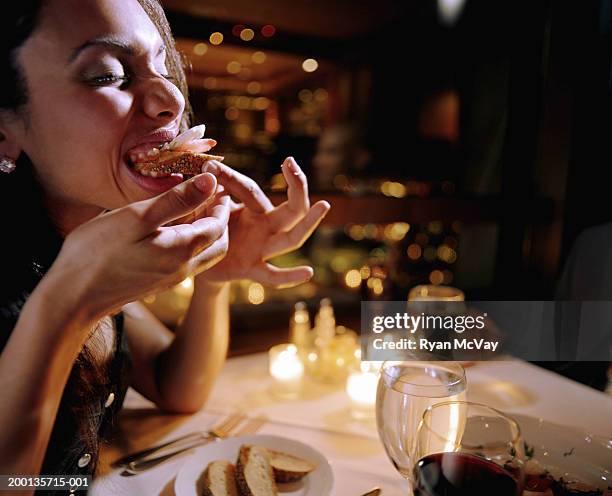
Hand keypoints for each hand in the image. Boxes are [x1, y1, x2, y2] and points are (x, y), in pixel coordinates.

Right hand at [45, 173, 229, 320]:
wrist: (73, 297)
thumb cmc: (99, 252)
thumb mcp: (138, 217)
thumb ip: (177, 200)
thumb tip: (211, 181)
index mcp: (183, 251)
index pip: (218, 225)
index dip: (220, 203)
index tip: (218, 184)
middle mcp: (184, 269)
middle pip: (219, 244)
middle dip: (220, 220)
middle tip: (212, 197)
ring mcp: (171, 280)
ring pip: (204, 255)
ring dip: (207, 232)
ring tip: (194, 208)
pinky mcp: (158, 284)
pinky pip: (187, 262)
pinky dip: (191, 243)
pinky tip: (172, 228)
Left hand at [200, 157, 329, 287]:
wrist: (194, 260)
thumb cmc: (202, 225)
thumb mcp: (202, 206)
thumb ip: (205, 192)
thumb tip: (206, 171)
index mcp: (251, 207)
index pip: (249, 189)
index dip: (230, 177)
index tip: (209, 165)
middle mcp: (264, 226)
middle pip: (290, 208)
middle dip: (296, 185)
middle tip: (291, 162)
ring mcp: (263, 248)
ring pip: (292, 237)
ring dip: (308, 222)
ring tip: (324, 204)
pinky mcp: (253, 269)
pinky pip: (274, 275)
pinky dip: (291, 276)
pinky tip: (308, 272)